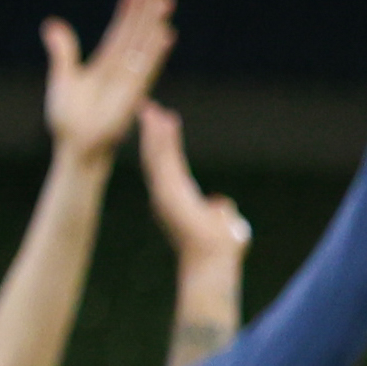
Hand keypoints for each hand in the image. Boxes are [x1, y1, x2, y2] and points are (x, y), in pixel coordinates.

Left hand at [38, 0, 176, 160]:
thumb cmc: (69, 118)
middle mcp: (121, 66)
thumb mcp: (62, 77)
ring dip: (154, 21)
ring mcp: (129, 78)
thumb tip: (52, 24)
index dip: (127, 7)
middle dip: (146, 6)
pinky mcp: (132, 92)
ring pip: (144, 42)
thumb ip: (62, 51)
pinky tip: (166, 32)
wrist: (76, 145)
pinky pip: (146, 67)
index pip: (119, 28)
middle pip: (136, 29)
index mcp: (105, 61)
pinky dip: (156, 50)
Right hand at [134, 107, 250, 274]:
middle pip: (156, 156)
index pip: (167, 164)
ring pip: (156, 154)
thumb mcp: (222, 221)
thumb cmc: (220, 247)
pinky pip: (162, 159)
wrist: (213, 259)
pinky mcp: (166, 192)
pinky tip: (158, 121)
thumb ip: (220, 210)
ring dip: (152, 130)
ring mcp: (163, 192)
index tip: (160, 121)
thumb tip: (221, 203)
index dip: (162, 143)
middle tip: (144, 106)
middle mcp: (164, 194)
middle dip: (151, 131)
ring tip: (148, 107)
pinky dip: (159, 139)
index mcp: (175, 199)